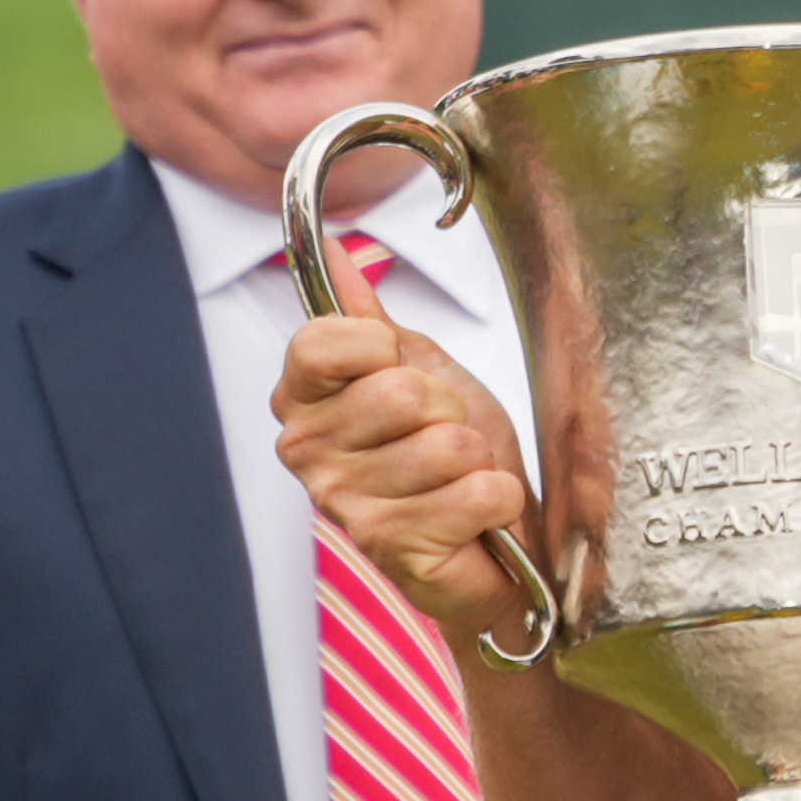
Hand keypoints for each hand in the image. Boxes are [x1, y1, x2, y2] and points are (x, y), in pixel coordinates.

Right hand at [275, 312, 537, 644]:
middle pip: (400, 391)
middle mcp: (309, 452)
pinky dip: (497, 500)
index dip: (382, 349)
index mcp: (304, 400)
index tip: (401, 374)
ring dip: (477, 460)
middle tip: (444, 439)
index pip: (323, 341)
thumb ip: (370, 319)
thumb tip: (333, 252)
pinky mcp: (392, 547)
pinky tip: (476, 516)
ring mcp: (346, 503)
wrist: (493, 542)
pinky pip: (475, 493)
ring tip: (460, 479)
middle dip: (450, 411)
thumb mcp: (418, 371)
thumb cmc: (452, 459)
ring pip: (447, 444)